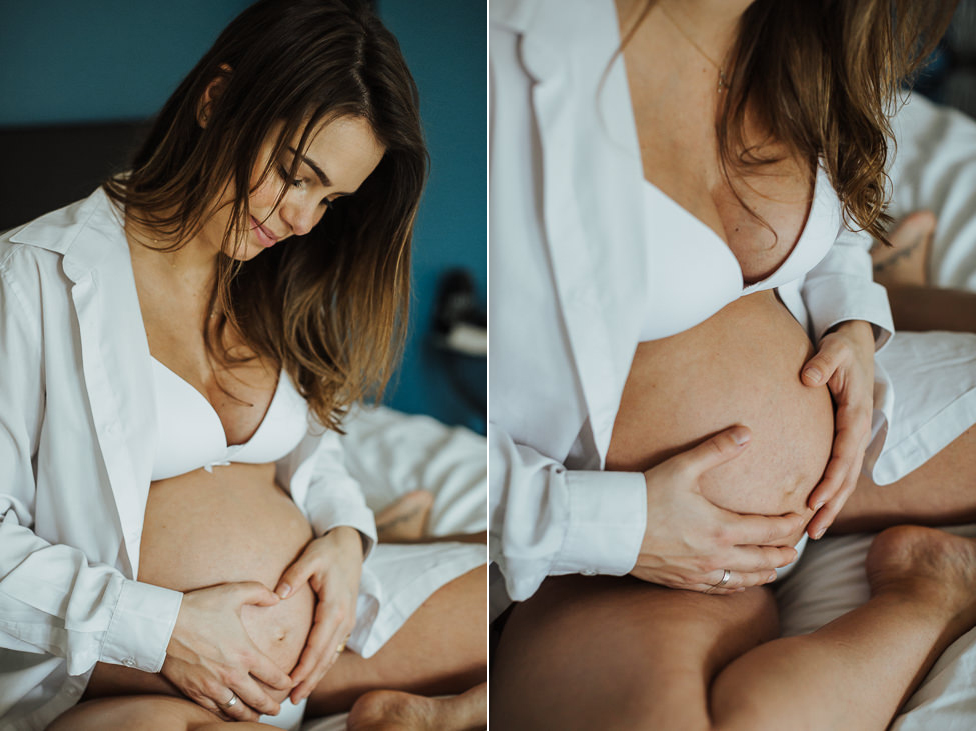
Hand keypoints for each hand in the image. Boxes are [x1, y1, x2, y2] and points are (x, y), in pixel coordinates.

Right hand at [161, 582, 293, 721]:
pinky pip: (214, 710)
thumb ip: (259, 592)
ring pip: (237, 710)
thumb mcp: (233, 592)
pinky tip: (229, 714)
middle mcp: (232, 674)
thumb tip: (276, 597)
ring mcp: (212, 686)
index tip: (288, 685)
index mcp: (245, 653)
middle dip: (270, 707)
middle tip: (277, 710)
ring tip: (256, 717)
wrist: (162, 625)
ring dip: (249, 716)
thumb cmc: (198, 607)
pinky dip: (225, 715)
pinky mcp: (194, 692)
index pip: (273, 676)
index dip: (284, 683)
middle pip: (258, 700)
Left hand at [275, 526, 363, 702]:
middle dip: (310, 680)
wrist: (350, 545)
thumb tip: (278, 594)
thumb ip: (294, 575)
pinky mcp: (345, 620)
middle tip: (291, 700)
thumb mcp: (310, 557)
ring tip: (300, 695)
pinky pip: (335, 648)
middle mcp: (343, 618)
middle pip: (326, 657)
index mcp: (334, 606)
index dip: (305, 666)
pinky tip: (313, 675)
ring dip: (317, 676)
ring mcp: (347, 621)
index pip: (318, 644)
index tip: (290, 682)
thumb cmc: (327, 550)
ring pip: (332, 656)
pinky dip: (324, 665)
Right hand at [631, 425, 804, 593]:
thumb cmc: (646, 494)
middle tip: (795, 550)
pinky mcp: (682, 582)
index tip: (798, 519)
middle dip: (783, 554)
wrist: (611, 528)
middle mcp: (715, 556)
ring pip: (743, 580)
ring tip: (774, 570)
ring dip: (763, 574)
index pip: (769, 531)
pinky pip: (718, 590)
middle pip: (763, 560)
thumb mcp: (682, 467)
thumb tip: (746, 432)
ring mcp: (699, 573)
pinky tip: (737, 582)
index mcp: (721, 529)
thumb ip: (717, 449)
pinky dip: (735, 586)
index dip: (789, 526)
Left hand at [801, 319, 875, 538]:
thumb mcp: (834, 349)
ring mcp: (853, 438)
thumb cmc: (841, 348)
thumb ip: (822, 363)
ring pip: (845, 480)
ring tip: (812, 533)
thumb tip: (809, 376)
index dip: (830, 480)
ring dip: (831, 507)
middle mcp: (858, 432)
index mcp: (856, 415)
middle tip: (811, 533)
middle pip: (846, 478)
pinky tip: (814, 511)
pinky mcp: (845, 439)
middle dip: (830, 506)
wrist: (854, 344)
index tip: (814, 501)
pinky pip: (839, 471)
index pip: (843, 455)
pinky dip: (830, 493)